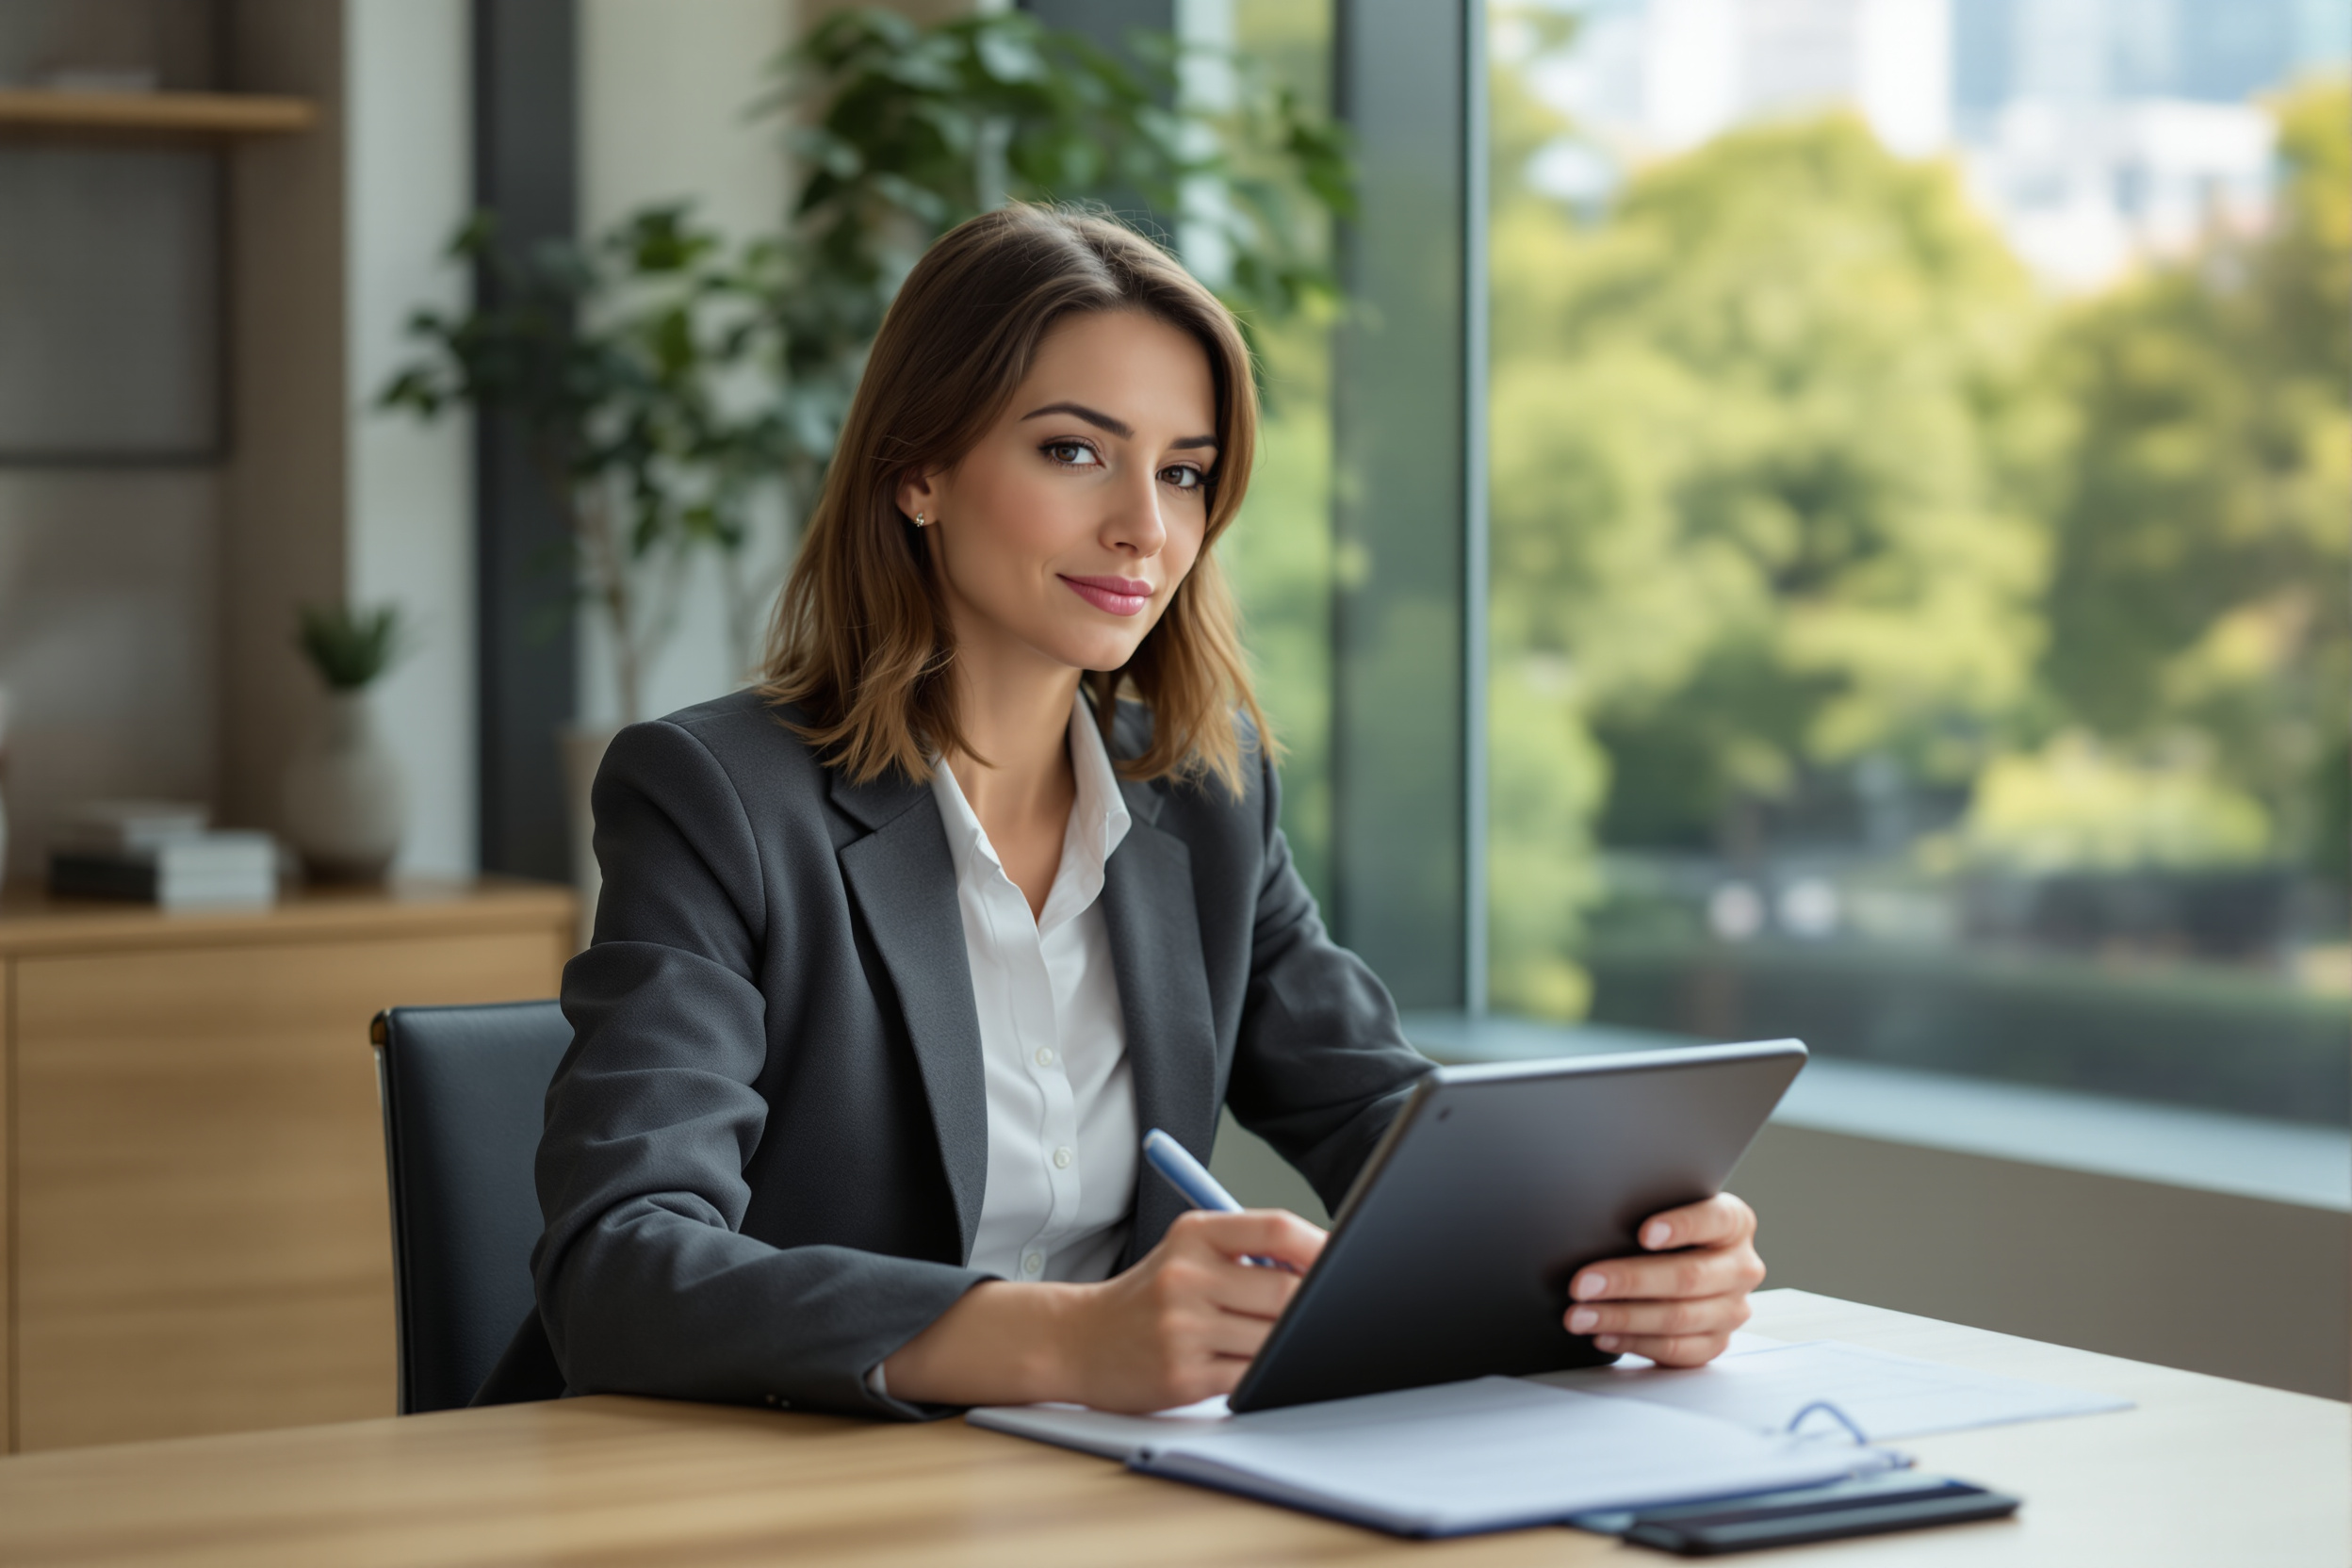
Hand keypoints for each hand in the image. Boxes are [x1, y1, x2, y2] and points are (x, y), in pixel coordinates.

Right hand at [879, 1208, 1324, 1411]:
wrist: (1078, 1340)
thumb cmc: (1149, 1295)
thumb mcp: (1188, 1252)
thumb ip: (1248, 1251)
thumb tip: (1328, 1265)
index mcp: (1194, 1234)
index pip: (1276, 1228)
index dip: (1321, 1246)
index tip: (1348, 1261)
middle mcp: (1187, 1276)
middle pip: (1287, 1289)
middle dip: (1316, 1305)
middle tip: (1333, 1312)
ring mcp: (1183, 1328)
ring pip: (1275, 1337)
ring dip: (1295, 1342)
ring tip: (1299, 1340)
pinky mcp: (1182, 1375)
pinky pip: (1251, 1376)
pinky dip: (1270, 1374)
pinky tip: (1268, 1367)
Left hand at [1564, 1193, 1764, 1366]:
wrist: (1681, 1265)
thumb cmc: (1664, 1232)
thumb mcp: (1663, 1212)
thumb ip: (1647, 1213)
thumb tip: (1597, 1227)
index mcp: (1735, 1224)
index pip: (1716, 1220)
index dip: (1681, 1226)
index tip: (1643, 1234)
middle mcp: (1740, 1267)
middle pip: (1688, 1277)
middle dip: (1629, 1281)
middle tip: (1583, 1284)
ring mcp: (1732, 1309)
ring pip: (1678, 1318)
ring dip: (1622, 1318)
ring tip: (1581, 1315)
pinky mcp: (1717, 1342)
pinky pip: (1676, 1349)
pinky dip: (1635, 1343)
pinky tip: (1603, 1336)